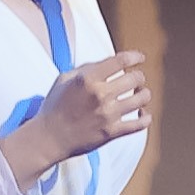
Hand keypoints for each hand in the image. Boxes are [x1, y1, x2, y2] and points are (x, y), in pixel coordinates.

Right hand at [0, 50, 150, 184]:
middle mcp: (100, 95)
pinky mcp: (112, 132)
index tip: (140, 59)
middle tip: (136, 80)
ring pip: (142, 99)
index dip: (135, 57)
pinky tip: (143, 114)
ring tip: (140, 95)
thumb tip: (107, 63)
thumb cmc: (55, 107)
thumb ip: (86, 69)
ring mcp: (108, 114)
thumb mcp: (64, 79)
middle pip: (135, 79)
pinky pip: (140, 124)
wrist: (49, 137)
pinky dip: (145, 118)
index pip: (120, 61)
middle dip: (138, 77)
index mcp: (88, 79)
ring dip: (144, 94)